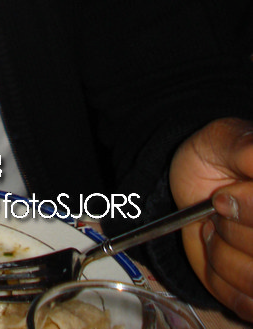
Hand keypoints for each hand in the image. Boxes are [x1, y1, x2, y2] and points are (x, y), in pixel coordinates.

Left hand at [169, 117, 252, 318]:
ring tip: (217, 229)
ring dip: (223, 254)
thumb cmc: (215, 159)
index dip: (249, 209)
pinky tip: (219, 251)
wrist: (197, 185)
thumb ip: (245, 149)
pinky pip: (246, 305)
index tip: (221, 198)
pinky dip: (220, 278)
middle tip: (217, 209)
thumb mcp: (224, 140)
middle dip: (231, 230)